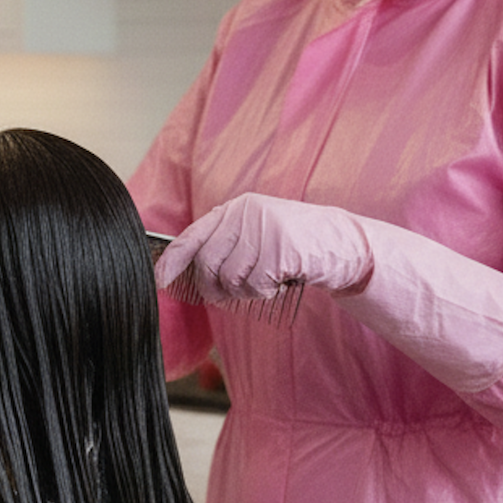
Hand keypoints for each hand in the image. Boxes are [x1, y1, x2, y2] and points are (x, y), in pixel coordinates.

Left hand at [158, 193, 374, 302]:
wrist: (342, 243)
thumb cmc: (295, 245)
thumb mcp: (257, 235)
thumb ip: (226, 246)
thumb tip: (186, 272)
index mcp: (236, 209)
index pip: (192, 236)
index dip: (172, 261)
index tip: (159, 280)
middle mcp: (246, 214)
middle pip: (207, 265)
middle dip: (215, 288)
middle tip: (234, 292)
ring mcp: (263, 230)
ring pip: (230, 280)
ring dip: (246, 292)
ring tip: (267, 280)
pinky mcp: (279, 250)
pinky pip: (255, 287)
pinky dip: (266, 293)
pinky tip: (282, 281)